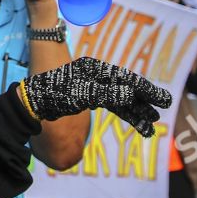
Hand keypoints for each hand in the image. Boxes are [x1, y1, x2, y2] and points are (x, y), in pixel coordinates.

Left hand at [21, 57, 171, 136]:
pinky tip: (136, 124)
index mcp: (96, 69)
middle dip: (144, 102)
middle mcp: (96, 76)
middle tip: (162, 112)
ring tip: (151, 128)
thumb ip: (108, 93)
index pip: (127, 79)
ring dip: (136, 113)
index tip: (163, 101)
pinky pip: (112, 106)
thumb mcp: (82, 94)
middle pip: (126, 89)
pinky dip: (124, 115)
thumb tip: (132, 92)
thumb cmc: (55, 94)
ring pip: (121, 100)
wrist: (33, 103)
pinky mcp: (87, 98)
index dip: (146, 90)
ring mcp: (92, 87)